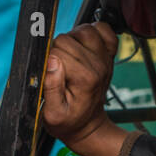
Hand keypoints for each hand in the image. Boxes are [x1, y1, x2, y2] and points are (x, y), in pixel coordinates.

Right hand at [42, 22, 118, 149]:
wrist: (88, 126)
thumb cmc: (68, 122)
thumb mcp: (53, 114)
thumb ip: (51, 88)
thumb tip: (52, 60)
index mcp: (85, 78)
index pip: (57, 51)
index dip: (47, 61)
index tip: (52, 78)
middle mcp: (98, 65)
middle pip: (67, 38)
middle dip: (57, 51)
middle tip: (60, 71)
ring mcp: (105, 58)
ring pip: (84, 30)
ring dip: (73, 39)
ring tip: (69, 57)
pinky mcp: (108, 55)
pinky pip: (104, 29)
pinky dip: (93, 32)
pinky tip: (84, 45)